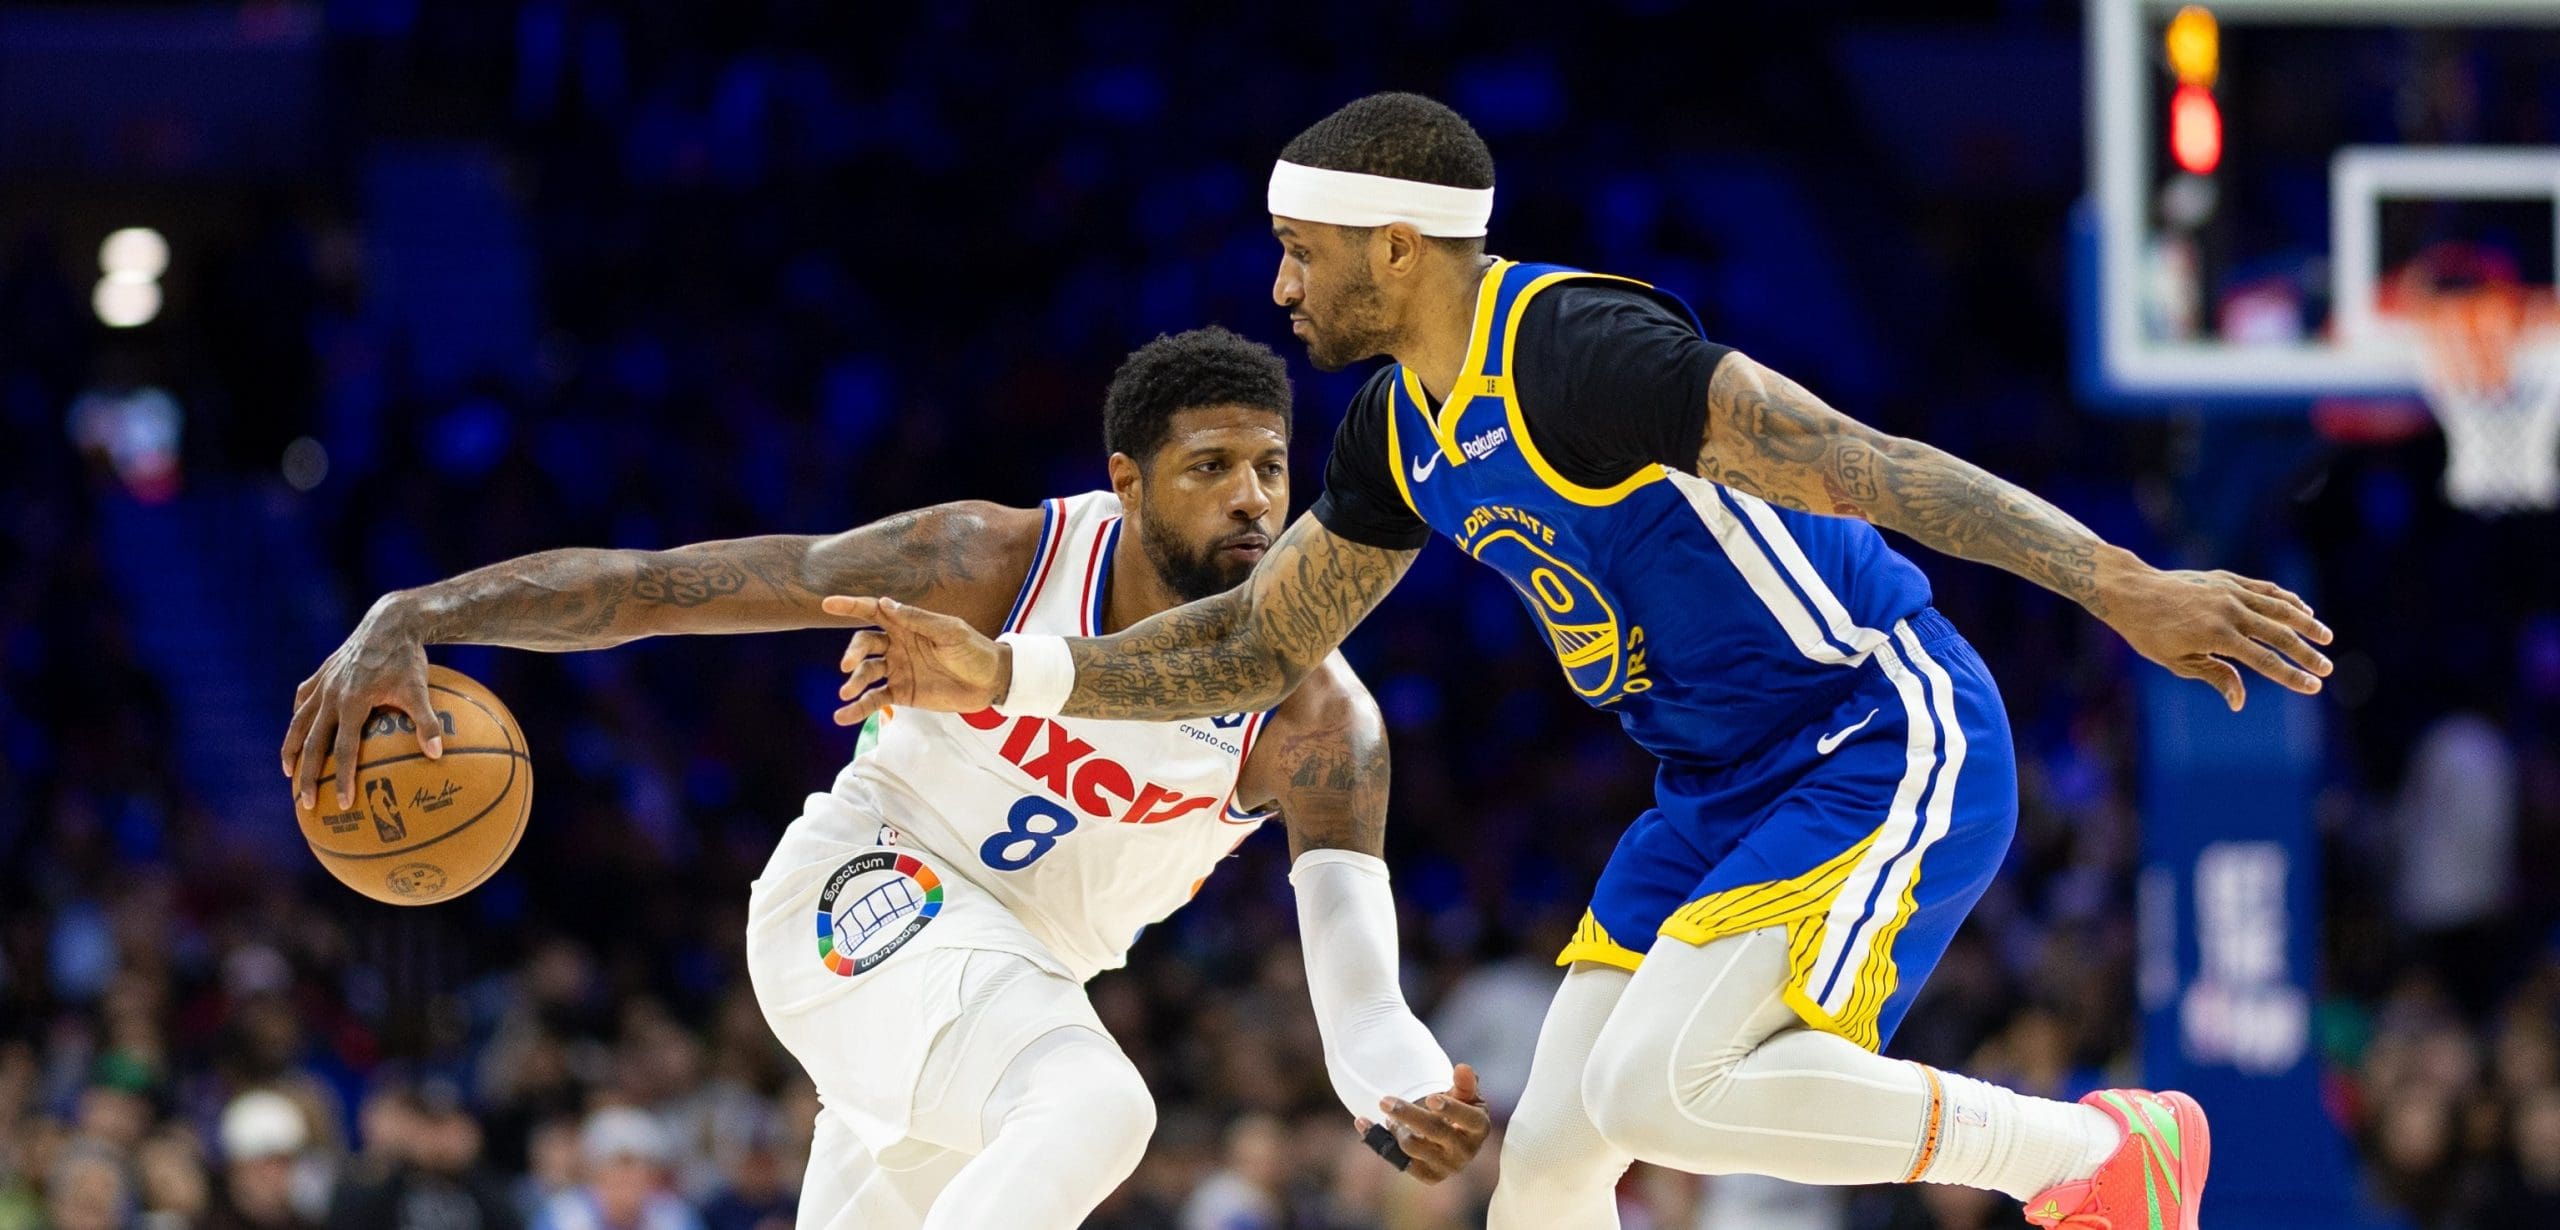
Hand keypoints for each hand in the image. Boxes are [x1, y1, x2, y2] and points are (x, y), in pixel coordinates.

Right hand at [284, 596, 443, 810]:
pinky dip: (298, 715)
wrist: (391, 621)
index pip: (343, 750)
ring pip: (299, 722)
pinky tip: (298, 730)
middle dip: (307, 776)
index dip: (341, 779)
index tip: (342, 804)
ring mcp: (323, 683)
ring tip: (287, 772)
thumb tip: (438, 754)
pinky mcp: (321, 672)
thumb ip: (427, 722)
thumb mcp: (420, 690)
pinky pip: (303, 698)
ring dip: (291, 749)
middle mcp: (330, 695)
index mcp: (352, 703)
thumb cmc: (408, 658)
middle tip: (304, 803)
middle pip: (312, 743)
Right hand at [821, 596, 1007, 724]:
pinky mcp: (902, 694)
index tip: (828, 603)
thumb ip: (918, 620)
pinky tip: (842, 716)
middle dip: (853, 652)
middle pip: (864, 644)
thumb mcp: (949, 631)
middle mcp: (897, 646)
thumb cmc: (973, 650)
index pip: (874, 612)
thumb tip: (886, 604)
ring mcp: (898, 670)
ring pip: (866, 672)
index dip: (851, 606)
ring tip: (847, 693)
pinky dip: (858, 708)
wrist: (991, 682)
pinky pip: (875, 699)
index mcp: (907, 625)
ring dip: (854, 681)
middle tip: (847, 665)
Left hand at [1355, 1063, 1489, 1183]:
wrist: (1451, 1138)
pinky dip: (1378, 1141)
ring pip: (1414, 1147)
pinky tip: (1362, 1122)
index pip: (1468, 1119)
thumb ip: (1465, 1083)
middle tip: (1383, 1100)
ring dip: (1396, 1127)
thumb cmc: (1460, 1110)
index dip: (1451, 1108)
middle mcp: (1466, 1151)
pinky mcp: (1429, 1176)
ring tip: (1388, 1115)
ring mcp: (1447, 1166)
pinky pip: (1399, 1161)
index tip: (1430, 1098)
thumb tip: (1462, 1068)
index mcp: (1479, 1128)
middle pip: (1435, 1130)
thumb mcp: (1465, 1095)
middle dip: (1408, 1113)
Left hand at [2099, 566, 2333, 709]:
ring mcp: (2229, 592)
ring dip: (2306, 623)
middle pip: (2279, 635)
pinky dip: (2286, 600)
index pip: (2264, 661)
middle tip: (2327, 669)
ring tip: (2326, 638)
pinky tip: (2302, 610)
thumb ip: (2215, 676)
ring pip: (2279, 608)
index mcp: (2217, 636)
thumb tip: (2239, 702)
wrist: (2132, 591)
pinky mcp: (2227, 579)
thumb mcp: (2178, 661)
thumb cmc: (2150, 633)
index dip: (2291, 676)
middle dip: (2306, 653)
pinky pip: (2265, 590)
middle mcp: (2229, 611)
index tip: (2314, 687)